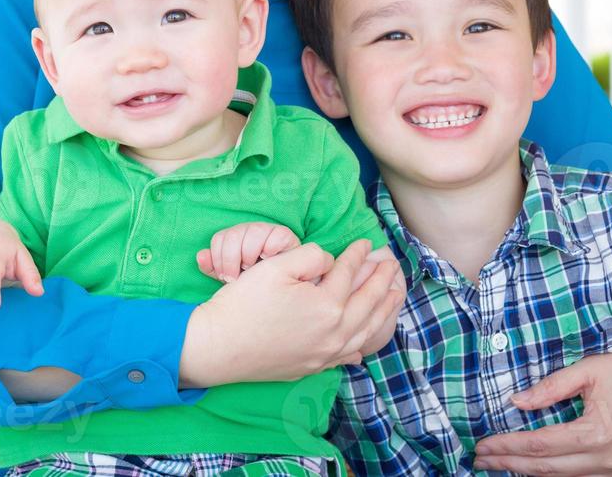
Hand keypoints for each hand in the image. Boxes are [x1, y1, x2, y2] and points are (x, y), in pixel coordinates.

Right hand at [179, 238, 405, 387]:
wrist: (218, 346)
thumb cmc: (243, 304)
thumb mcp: (274, 267)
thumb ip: (309, 257)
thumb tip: (329, 262)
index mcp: (327, 306)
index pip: (349, 274)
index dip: (358, 255)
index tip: (366, 244)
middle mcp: (333, 334)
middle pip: (367, 304)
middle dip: (381, 282)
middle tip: (392, 266)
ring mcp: (324, 354)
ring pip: (364, 332)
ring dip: (382, 312)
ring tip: (393, 297)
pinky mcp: (311, 367)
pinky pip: (345, 357)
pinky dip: (359, 347)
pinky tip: (362, 346)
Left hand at [195, 222, 300, 281]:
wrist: (280, 289)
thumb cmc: (253, 282)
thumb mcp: (230, 277)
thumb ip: (213, 268)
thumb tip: (201, 256)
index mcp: (235, 237)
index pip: (219, 238)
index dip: (218, 258)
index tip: (224, 277)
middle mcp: (249, 230)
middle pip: (233, 235)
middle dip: (231, 260)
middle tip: (235, 278)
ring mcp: (268, 231)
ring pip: (253, 233)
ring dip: (249, 255)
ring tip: (252, 270)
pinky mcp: (286, 236)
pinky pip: (275, 236)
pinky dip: (270, 250)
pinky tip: (269, 261)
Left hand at [472, 330, 611, 474]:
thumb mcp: (588, 370)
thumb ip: (550, 388)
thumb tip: (516, 402)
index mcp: (597, 435)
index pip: (539, 445)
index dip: (506, 446)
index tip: (481, 445)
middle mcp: (610, 461)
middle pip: (547, 470)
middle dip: (510, 465)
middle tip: (480, 460)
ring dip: (531, 476)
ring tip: (502, 467)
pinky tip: (537, 471)